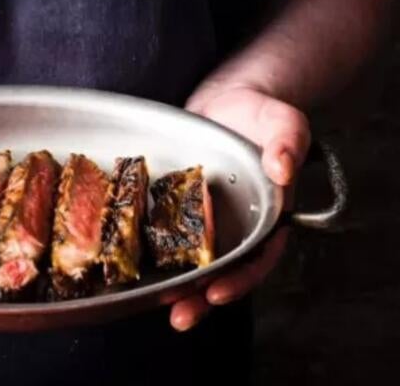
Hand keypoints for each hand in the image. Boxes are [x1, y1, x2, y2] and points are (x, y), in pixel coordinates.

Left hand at [169, 85, 310, 330]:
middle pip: (222, 271)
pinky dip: (152, 254)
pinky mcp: (176, 211)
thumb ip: (288, 140)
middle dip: (201, 297)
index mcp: (267, 216)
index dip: (240, 278)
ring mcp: (205, 222)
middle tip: (181, 314)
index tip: (217, 292)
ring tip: (159, 305)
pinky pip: (165, 236)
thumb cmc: (256, 114)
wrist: (223, 104)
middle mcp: (236, 227)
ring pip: (191, 262)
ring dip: (177, 287)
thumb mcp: (280, 121)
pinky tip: (132, 266)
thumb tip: (283, 167)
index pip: (258, 258)